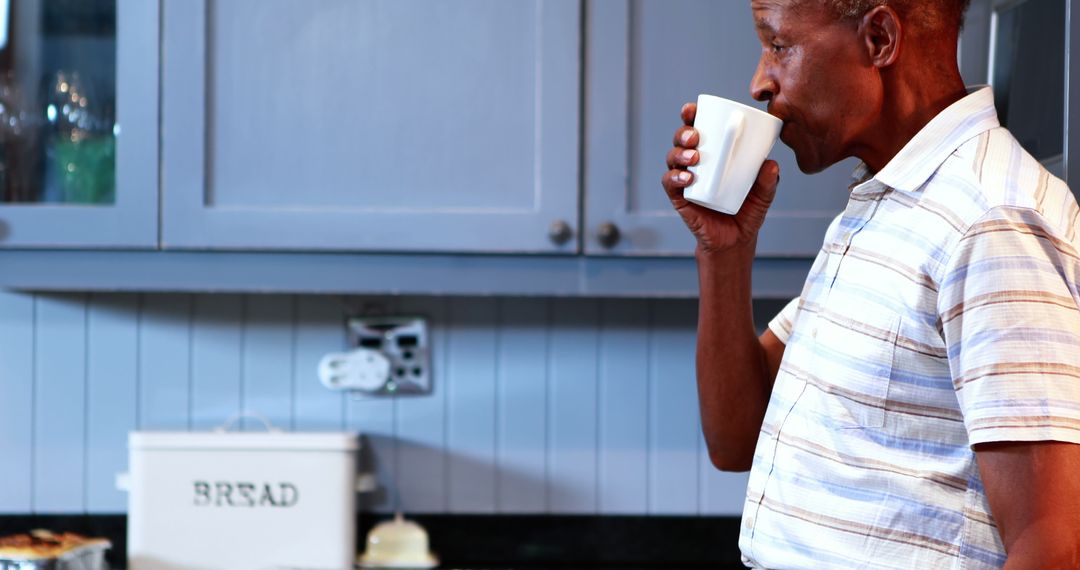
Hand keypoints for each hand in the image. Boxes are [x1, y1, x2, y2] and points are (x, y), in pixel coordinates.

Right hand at [662, 102, 780, 253]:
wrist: (735, 241)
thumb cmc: (747, 211)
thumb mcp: (763, 194)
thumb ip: (768, 180)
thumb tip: (771, 164)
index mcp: (714, 155)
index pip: (699, 129)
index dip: (692, 116)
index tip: (693, 109)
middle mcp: (696, 164)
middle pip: (681, 140)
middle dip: (684, 132)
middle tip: (696, 136)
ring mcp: (686, 181)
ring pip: (673, 159)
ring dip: (680, 153)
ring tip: (694, 156)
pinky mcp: (680, 199)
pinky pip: (671, 184)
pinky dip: (675, 178)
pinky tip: (687, 177)